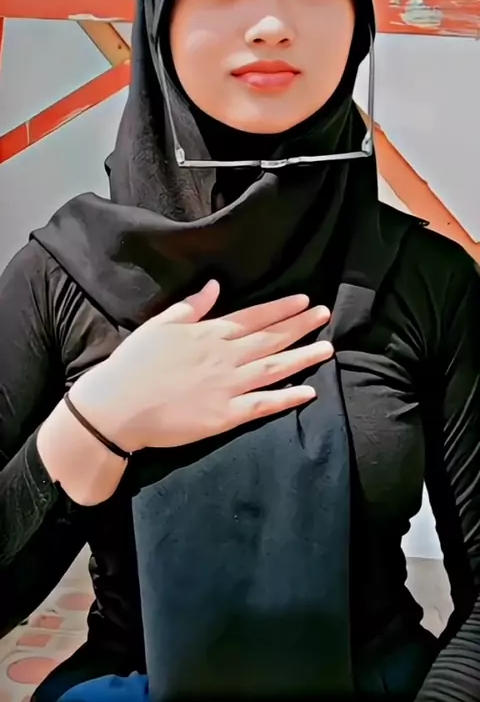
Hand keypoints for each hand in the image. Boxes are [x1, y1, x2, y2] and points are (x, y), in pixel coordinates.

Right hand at [70, 281, 332, 451]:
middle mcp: (225, 357)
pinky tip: (308, 392)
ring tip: (328, 348)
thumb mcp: (160, 325)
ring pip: (274, 368)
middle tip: (324, 316)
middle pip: (271, 339)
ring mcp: (228, 386)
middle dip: (300, 326)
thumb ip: (192, 306)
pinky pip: (263, 405)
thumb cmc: (134, 363)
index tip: (304, 302)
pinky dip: (287, 398)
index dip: (281, 309)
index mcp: (209, 334)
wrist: (118, 407)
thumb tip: (215, 285)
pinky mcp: (226, 416)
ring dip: (303, 357)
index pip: (254, 317)